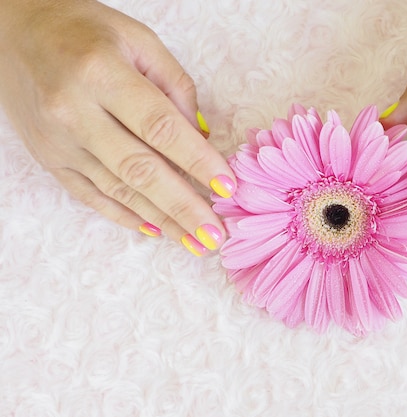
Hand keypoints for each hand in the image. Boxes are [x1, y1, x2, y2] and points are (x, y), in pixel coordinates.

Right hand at [0, 0, 233, 255]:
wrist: (14, 34)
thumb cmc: (86, 31)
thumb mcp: (139, 40)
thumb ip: (175, 86)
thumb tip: (201, 137)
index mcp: (102, 73)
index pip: (160, 126)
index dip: (197, 160)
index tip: (227, 187)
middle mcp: (75, 112)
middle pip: (140, 169)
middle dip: (183, 207)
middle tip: (215, 236)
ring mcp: (59, 142)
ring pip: (118, 190)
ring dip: (162, 220)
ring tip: (195, 243)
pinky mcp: (50, 160)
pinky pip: (90, 196)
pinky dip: (125, 216)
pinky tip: (156, 231)